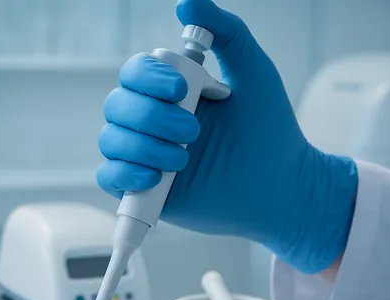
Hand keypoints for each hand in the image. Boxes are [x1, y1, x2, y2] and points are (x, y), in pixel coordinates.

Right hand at [96, 0, 357, 273]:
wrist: (280, 186)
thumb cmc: (269, 130)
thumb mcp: (252, 70)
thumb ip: (226, 31)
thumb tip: (187, 3)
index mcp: (170, 92)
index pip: (133, 74)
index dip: (147, 78)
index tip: (180, 88)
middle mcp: (151, 121)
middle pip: (117, 106)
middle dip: (151, 117)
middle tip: (193, 130)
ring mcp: (144, 156)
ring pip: (111, 141)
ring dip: (144, 147)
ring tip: (184, 159)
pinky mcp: (142, 190)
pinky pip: (109, 177)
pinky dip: (126, 174)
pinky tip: (156, 178)